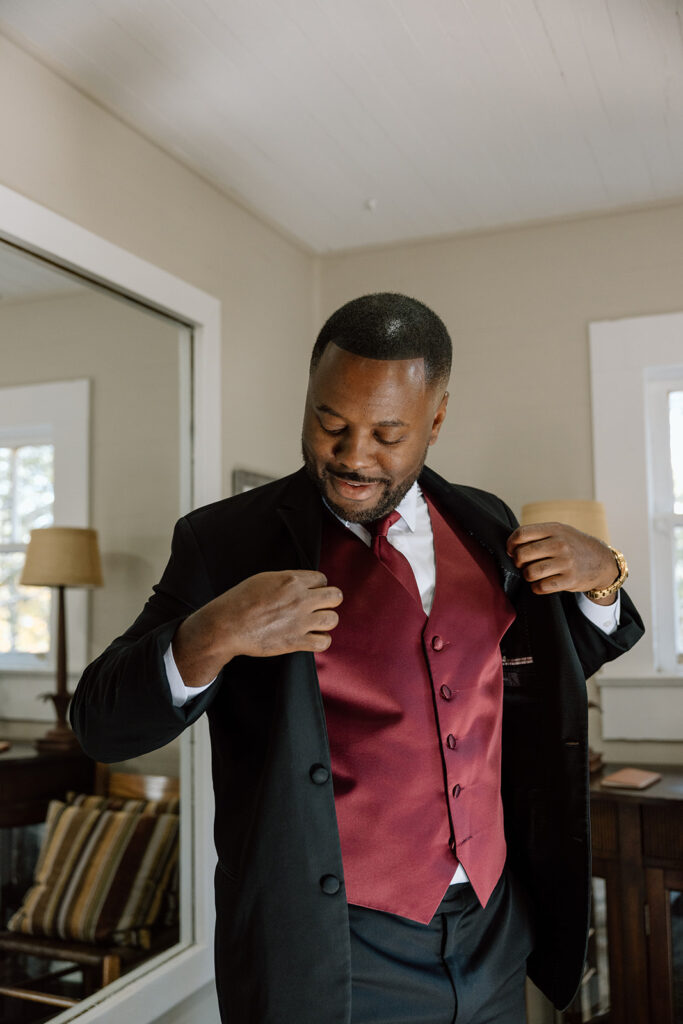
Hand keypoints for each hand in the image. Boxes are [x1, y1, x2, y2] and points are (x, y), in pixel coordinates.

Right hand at [173, 570, 342, 685]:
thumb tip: (300, 584)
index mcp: (292, 580)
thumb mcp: (264, 579)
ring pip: (333, 619)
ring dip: (326, 621)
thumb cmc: (240, 601)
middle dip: (329, 600)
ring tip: (316, 623)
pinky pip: (324, 642)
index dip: (317, 586)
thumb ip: (287, 580)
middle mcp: (300, 599)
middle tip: (319, 606)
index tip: (310, 593)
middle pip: (335, 596)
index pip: (322, 579)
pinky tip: (312, 638)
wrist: (227, 625)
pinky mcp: (296, 641)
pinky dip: (321, 641)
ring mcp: (300, 621)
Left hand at [506, 522, 618, 604]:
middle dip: (517, 562)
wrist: (602, 561)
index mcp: (554, 529)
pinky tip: (541, 583)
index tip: (511, 550)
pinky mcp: (570, 580)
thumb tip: (511, 547)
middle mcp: (560, 544)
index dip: (511, 543)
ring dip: (527, 575)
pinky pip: (541, 587)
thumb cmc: (573, 545)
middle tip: (522, 564)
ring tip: (532, 573)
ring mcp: (566, 563)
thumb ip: (537, 535)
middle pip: (522, 554)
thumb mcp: (560, 531)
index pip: (522, 534)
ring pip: (530, 572)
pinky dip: (536, 587)